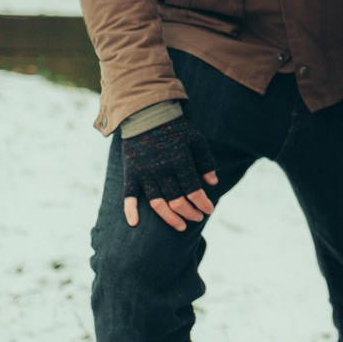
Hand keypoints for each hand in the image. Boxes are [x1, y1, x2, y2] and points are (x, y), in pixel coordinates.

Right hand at [121, 116, 219, 231]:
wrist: (146, 114)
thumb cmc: (175, 128)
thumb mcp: (196, 139)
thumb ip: (206, 161)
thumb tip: (213, 183)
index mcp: (180, 161)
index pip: (194, 191)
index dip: (203, 204)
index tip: (209, 210)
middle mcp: (162, 170)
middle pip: (177, 201)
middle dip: (190, 213)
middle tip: (198, 219)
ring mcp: (144, 173)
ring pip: (157, 204)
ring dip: (170, 219)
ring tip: (180, 226)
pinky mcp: (131, 173)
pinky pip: (129, 196)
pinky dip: (130, 211)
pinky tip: (135, 224)